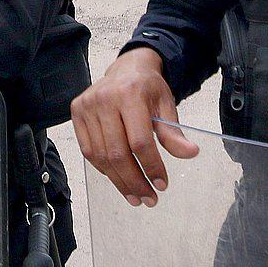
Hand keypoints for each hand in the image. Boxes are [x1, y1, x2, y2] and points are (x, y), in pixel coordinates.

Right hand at [71, 47, 199, 207]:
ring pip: (101, 156)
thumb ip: (173, 133)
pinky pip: (89, 151)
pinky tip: (119, 179)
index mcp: (130, 94)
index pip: (139, 141)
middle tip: (148, 198)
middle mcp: (104, 99)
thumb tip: (190, 153)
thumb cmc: (147, 88)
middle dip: (134, 181)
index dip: (151, 167)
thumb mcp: (165, 105)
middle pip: (118, 153)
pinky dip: (104, 169)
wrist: (127, 68)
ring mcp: (87, 106)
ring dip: (119, 181)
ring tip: (135, 196)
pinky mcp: (77, 113)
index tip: (161, 184)